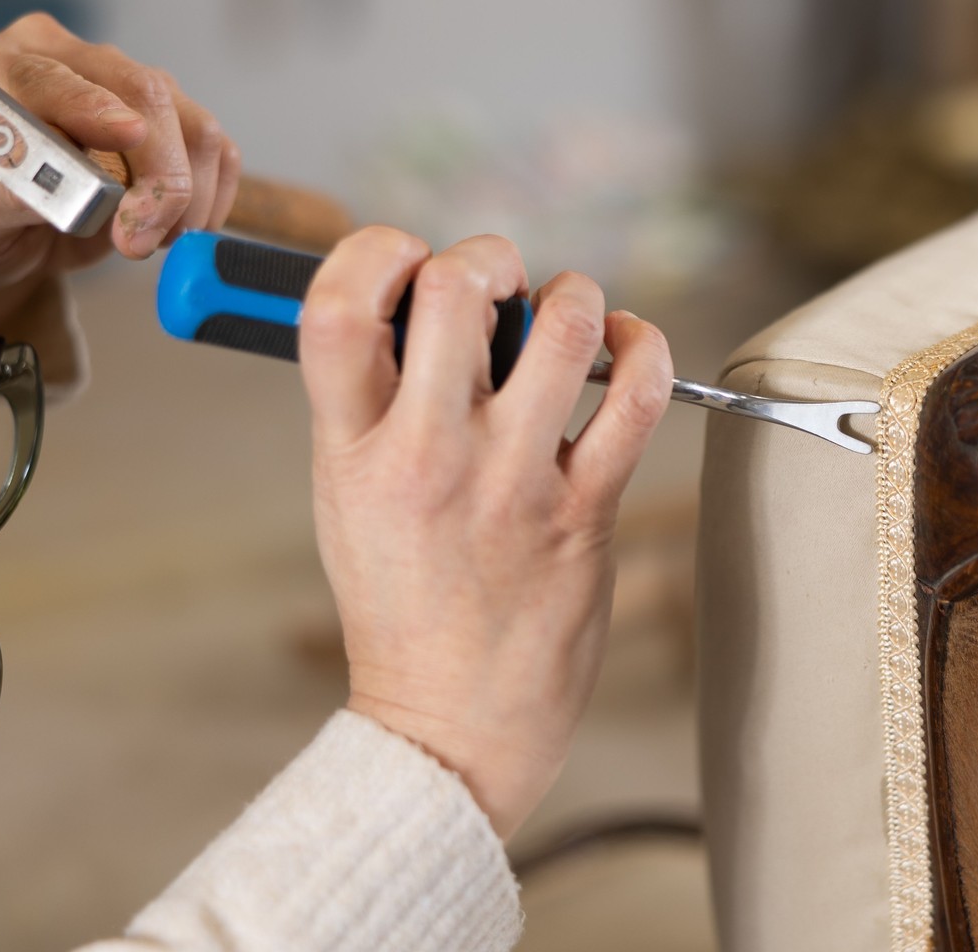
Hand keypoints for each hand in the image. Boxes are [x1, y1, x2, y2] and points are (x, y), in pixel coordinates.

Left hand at [0, 12, 240, 326]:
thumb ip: (7, 196)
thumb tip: (75, 195)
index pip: (48, 76)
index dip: (90, 105)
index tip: (128, 137)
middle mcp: (59, 54)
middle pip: (142, 91)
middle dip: (158, 172)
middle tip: (141, 239)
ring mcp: (120, 77)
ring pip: (190, 121)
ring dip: (186, 192)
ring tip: (149, 240)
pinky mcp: (166, 109)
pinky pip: (215, 146)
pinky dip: (209, 195)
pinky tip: (174, 227)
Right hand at [299, 227, 671, 838]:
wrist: (450, 726)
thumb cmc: (400, 603)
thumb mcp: (344, 496)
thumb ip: (369, 398)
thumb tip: (411, 297)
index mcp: (350, 449)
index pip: (335, 306)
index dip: (372, 250)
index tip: (403, 262)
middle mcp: (427, 454)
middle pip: (453, 287)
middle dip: (483, 258)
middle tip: (495, 289)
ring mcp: (512, 480)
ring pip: (563, 322)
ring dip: (569, 295)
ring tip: (560, 320)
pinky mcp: (585, 509)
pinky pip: (637, 393)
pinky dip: (642, 345)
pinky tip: (623, 348)